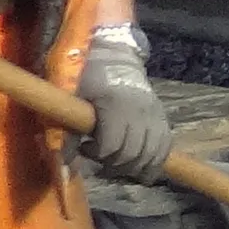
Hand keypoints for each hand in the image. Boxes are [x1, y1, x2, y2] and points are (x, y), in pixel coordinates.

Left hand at [76, 33, 171, 181]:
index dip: (96, 154)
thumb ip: (67, 133)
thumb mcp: (72, 101)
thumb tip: (63, 163)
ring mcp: (156, 116)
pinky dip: (154, 163)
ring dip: (133, 167)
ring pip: (151, 155)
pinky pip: (165, 149)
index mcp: (116, 105)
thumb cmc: (88, 80)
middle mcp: (141, 112)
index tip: (84, 147)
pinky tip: (139, 166)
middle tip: (99, 157)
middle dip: (113, 164)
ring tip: (117, 162)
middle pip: (132, 154)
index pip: (111, 145)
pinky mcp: (164, 120)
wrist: (115, 61)